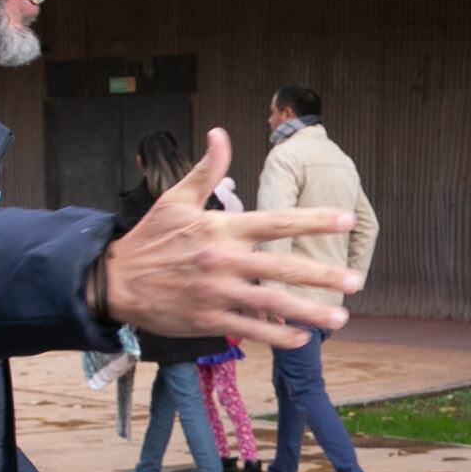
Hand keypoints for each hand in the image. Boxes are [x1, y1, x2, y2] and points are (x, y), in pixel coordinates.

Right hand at [93, 130, 359, 348]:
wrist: (115, 282)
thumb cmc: (149, 238)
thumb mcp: (175, 199)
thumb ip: (206, 170)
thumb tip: (220, 133)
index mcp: (221, 229)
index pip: (276, 222)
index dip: (313, 220)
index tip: (346, 219)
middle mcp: (223, 261)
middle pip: (282, 268)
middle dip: (322, 275)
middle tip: (355, 280)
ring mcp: (217, 294)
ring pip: (272, 304)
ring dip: (309, 311)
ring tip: (339, 317)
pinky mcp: (208, 320)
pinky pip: (250, 330)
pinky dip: (278, 335)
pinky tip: (303, 337)